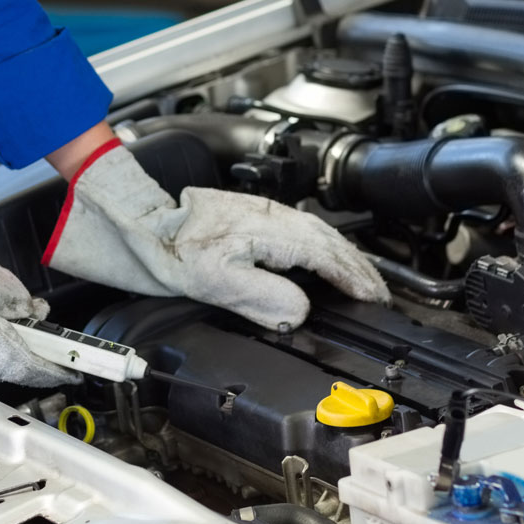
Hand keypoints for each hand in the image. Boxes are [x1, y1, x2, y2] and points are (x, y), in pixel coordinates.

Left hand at [41, 141, 388, 329]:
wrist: (145, 225)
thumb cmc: (174, 253)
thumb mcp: (219, 285)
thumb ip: (266, 300)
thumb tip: (301, 312)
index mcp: (270, 233)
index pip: (325, 256)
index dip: (352, 279)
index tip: (372, 298)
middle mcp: (273, 216)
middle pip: (329, 242)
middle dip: (358, 269)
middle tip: (378, 294)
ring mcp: (266, 212)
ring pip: (319, 232)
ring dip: (344, 257)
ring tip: (362, 279)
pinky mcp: (256, 213)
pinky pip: (304, 229)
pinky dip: (324, 246)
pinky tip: (326, 258)